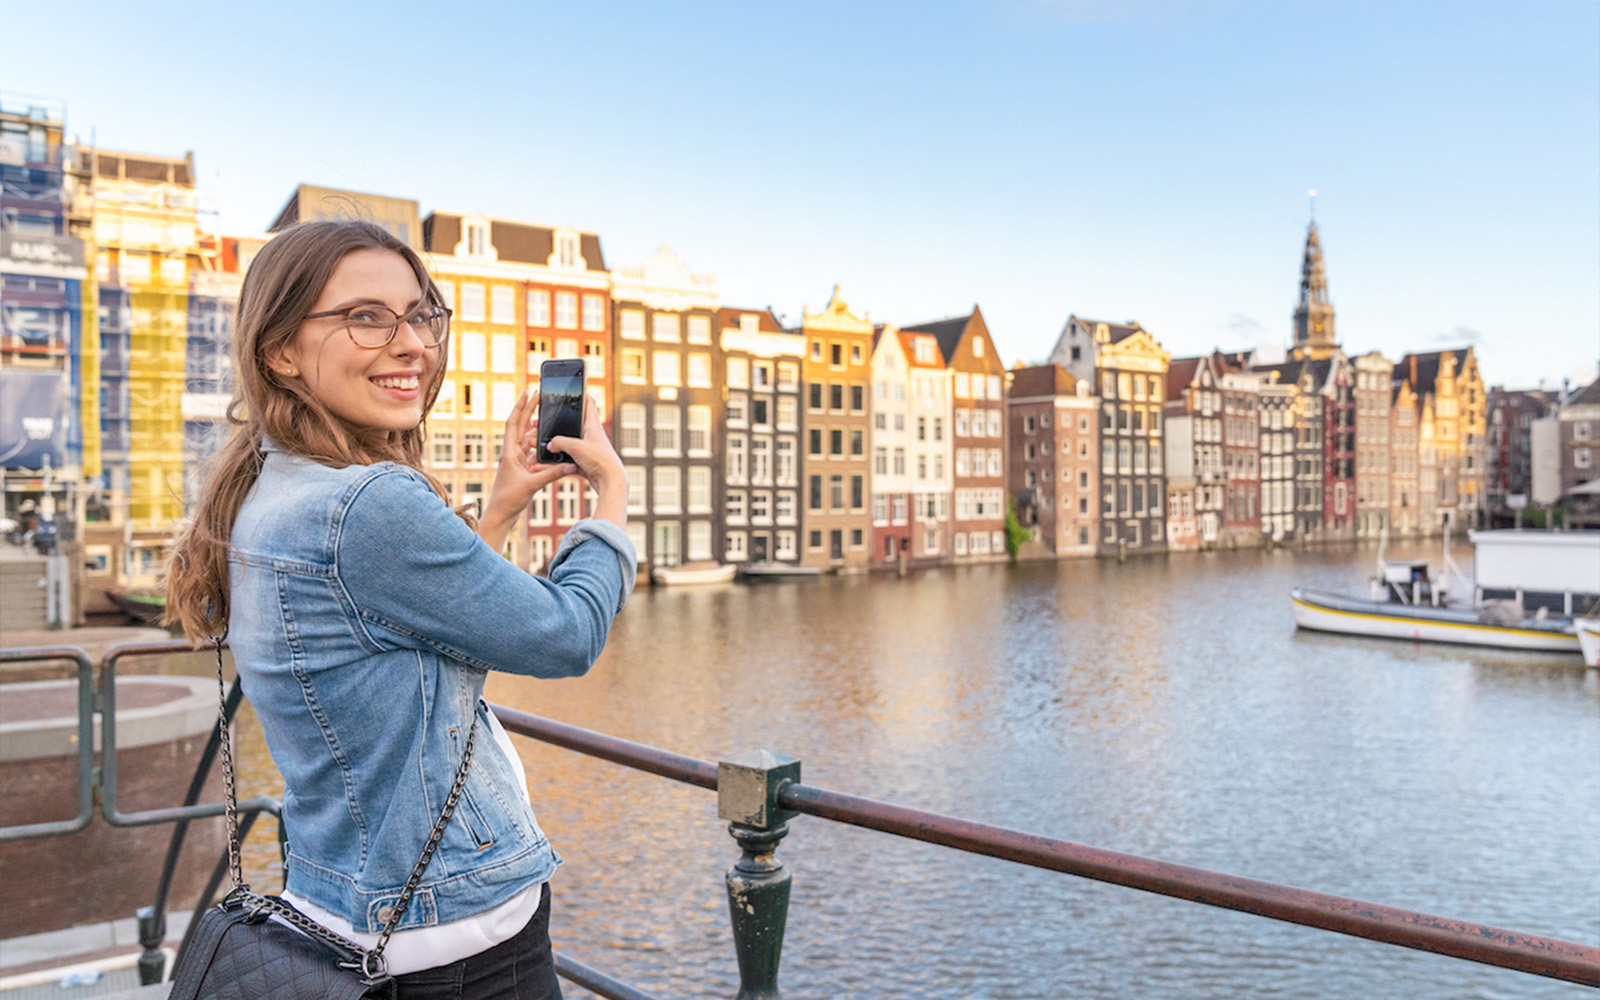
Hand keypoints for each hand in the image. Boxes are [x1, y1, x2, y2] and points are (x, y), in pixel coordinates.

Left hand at [477, 388, 574, 548]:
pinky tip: (550, 447)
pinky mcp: (521, 471)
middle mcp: (511, 454)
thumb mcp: (533, 484)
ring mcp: (516, 462)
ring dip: (536, 430)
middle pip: (520, 427)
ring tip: (547, 419)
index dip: (521, 406)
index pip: (514, 423)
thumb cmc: (509, 500)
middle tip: (538, 395)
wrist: (500, 515)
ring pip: (527, 440)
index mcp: (509, 452)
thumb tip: (571, 465)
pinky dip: (541, 449)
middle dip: (529, 411)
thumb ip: (552, 474)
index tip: (528, 392)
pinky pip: (533, 455)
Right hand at [546, 394, 627, 530]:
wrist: (611, 483)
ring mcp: (587, 449)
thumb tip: (549, 445)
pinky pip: (565, 460)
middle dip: (554, 424)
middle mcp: (590, 435)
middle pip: (570, 424)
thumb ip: (559, 442)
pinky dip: (553, 463)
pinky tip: (540, 466)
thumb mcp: (576, 447)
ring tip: (534, 444)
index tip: (570, 387)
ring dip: (551, 445)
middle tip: (538, 422)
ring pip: (565, 444)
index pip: (588, 402)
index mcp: (593, 425)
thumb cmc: (600, 461)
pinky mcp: (584, 463)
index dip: (580, 393)